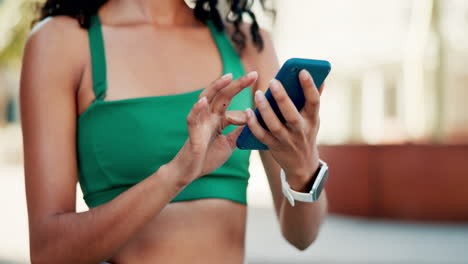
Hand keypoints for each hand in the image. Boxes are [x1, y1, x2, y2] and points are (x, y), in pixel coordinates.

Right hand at [170, 71, 257, 185]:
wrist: (190, 173)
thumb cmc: (207, 158)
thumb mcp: (229, 144)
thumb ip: (238, 132)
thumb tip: (253, 122)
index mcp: (218, 119)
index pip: (233, 104)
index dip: (246, 100)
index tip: (263, 92)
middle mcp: (209, 117)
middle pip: (223, 95)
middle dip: (237, 84)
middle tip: (253, 74)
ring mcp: (200, 123)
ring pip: (206, 99)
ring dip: (216, 87)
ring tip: (228, 77)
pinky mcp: (193, 133)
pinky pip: (193, 119)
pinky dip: (197, 109)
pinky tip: (203, 101)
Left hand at [245, 69, 322, 190]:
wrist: (302, 165)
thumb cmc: (306, 134)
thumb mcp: (313, 120)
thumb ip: (313, 101)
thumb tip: (321, 80)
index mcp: (312, 120)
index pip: (314, 102)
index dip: (309, 86)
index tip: (302, 71)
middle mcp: (301, 130)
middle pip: (291, 114)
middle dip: (282, 98)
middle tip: (273, 81)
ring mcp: (287, 140)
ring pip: (275, 125)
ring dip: (265, 109)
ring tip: (258, 94)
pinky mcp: (274, 147)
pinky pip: (262, 136)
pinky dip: (253, 125)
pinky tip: (248, 112)